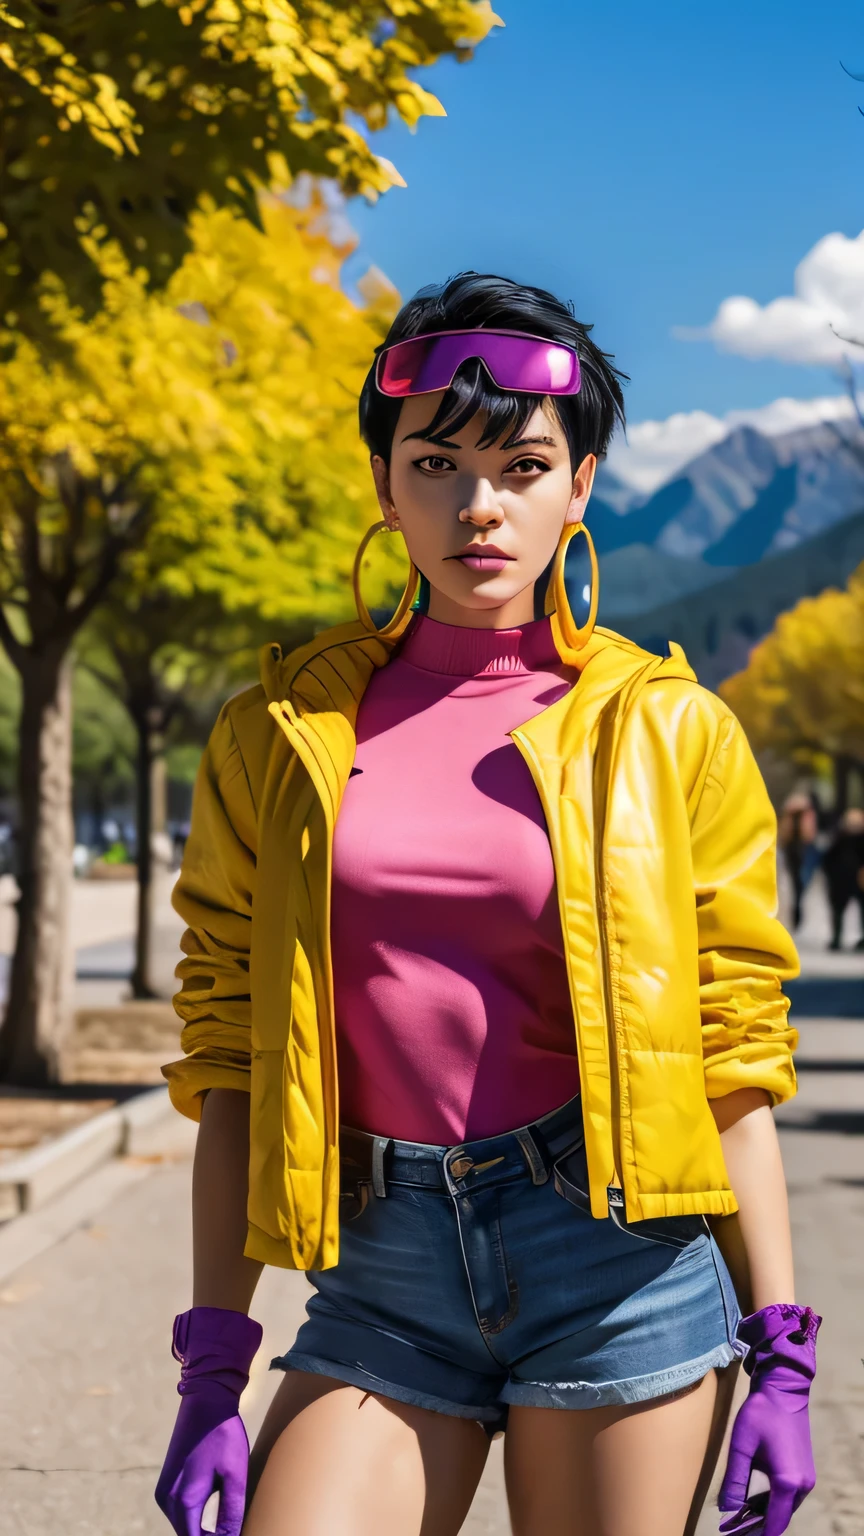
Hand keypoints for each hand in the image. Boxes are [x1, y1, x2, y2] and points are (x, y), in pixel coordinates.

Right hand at [155, 1307, 262, 1535]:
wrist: (206, 1400)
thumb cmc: (223, 1435)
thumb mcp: (234, 1474)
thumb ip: (231, 1512)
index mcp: (184, 1501)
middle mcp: (167, 1500)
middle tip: (234, 1531)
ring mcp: (164, 1491)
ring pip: (183, 1525)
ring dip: (200, 1531)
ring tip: (226, 1528)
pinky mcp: (167, 1481)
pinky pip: (180, 1512)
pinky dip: (194, 1518)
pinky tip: (214, 1516)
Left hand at [718, 1304, 819, 1535]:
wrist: (784, 1389)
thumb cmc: (761, 1414)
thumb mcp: (741, 1447)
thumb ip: (735, 1482)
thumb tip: (727, 1510)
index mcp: (787, 1482)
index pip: (774, 1523)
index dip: (756, 1535)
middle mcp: (802, 1484)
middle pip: (780, 1518)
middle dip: (757, 1528)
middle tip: (732, 1531)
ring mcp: (806, 1477)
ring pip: (785, 1508)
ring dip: (764, 1516)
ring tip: (738, 1520)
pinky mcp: (804, 1470)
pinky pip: (789, 1496)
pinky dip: (772, 1503)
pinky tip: (752, 1503)